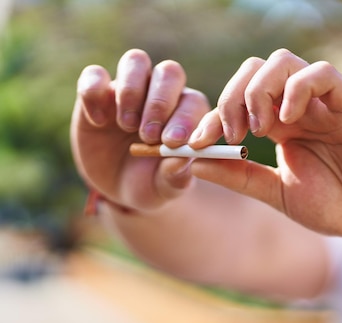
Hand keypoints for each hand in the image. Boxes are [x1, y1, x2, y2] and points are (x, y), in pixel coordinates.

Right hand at [70, 49, 208, 210]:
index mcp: (187, 114)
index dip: (185, 119)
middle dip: (159, 103)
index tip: (171, 142)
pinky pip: (94, 74)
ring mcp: (129, 89)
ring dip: (132, 92)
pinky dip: (95, 93)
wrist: (117, 187)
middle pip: (169, 72)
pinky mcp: (97, 93)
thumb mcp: (164, 188)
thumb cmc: (151, 183)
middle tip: (147, 136)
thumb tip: (181, 160)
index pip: (193, 102)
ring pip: (136, 61)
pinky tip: (98, 121)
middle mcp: (161, 94)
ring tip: (126, 126)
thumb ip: (175, 176)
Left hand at [188, 49, 341, 236]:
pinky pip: (321, 74)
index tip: (191, 144)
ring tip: (258, 127)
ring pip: (282, 62)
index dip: (209, 118)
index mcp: (280, 127)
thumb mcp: (278, 194)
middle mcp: (298, 108)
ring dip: (258, 89)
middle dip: (230, 97)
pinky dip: (297, 89)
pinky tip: (288, 121)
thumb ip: (240, 176)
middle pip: (252, 71)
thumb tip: (193, 163)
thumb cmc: (340, 206)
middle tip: (230, 133)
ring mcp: (324, 103)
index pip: (236, 102)